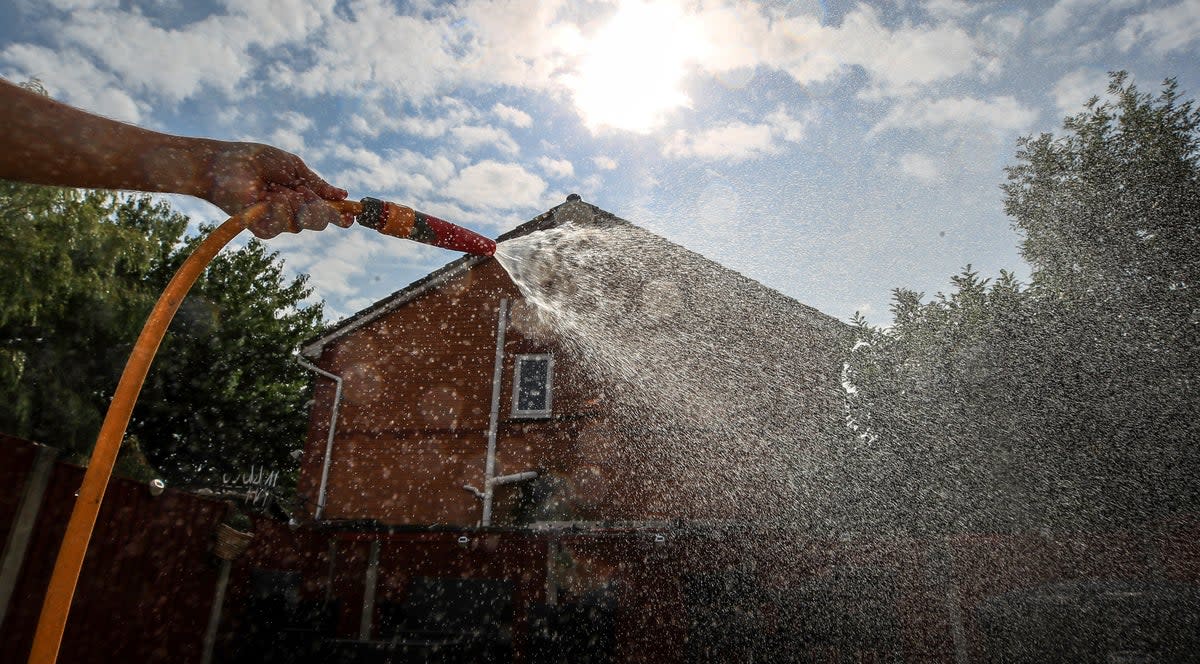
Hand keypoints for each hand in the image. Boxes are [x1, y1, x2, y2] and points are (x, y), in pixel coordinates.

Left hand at [204, 142, 349, 238]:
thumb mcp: (293, 167)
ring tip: (279, 190)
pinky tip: (269, 197)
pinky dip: (280, 209)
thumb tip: (342, 194)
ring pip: (303, 223)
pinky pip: (283, 225)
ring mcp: (277, 222)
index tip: (352, 213)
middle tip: (304, 193)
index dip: (340, 214)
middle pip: (319, 221)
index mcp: (300, 197)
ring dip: (296, 204)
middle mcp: (291, 212)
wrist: (223, 164)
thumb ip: (317, 183)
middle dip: (318, 208)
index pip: (325, 210)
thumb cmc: (254, 160)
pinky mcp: (262, 228)